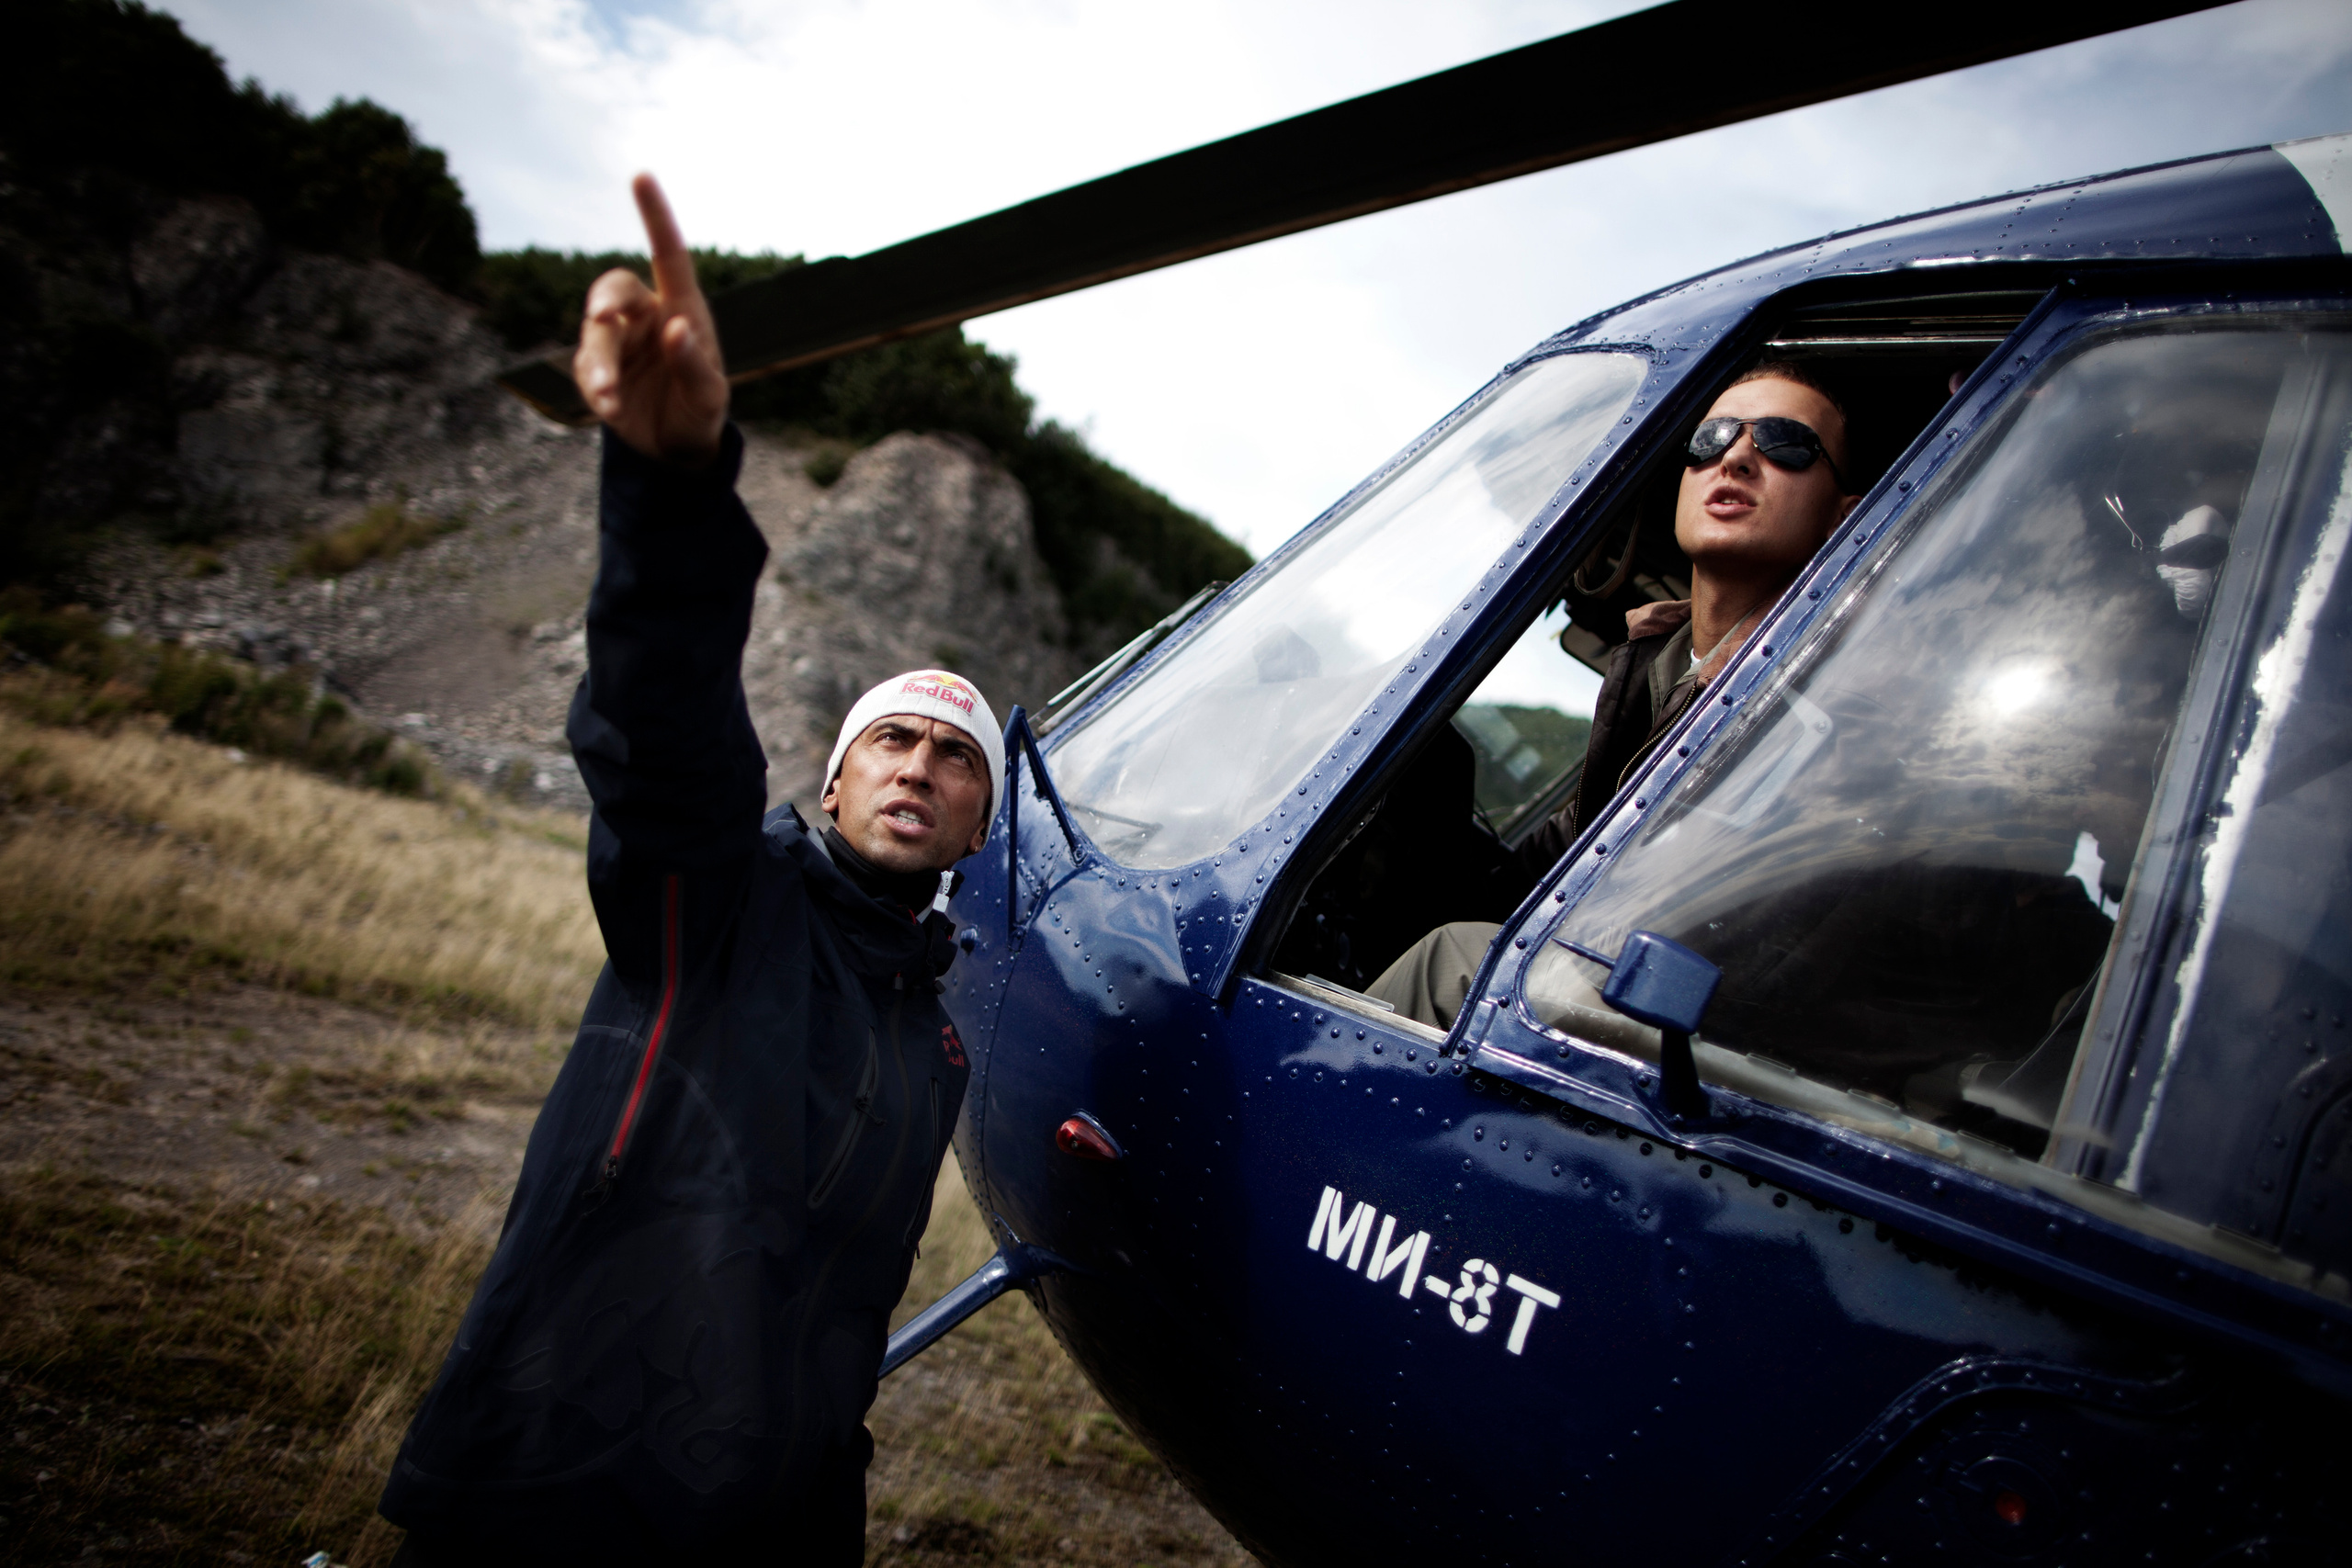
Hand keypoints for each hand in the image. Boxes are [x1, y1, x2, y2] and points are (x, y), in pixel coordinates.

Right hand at [574, 174, 727, 464]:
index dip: (655, 216)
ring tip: (611, 397)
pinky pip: (585, 369)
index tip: (641, 176)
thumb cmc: (700, 411)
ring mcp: (617, 341)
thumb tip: (674, 328)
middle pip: (615, 289)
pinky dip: (597, 389)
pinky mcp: (594, 369)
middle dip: (604, 299)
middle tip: (600, 318)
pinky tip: (613, 410)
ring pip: (596, 334)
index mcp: (682, 310)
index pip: (669, 256)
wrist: (675, 449)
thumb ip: (694, 364)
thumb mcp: (708, 396)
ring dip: (600, 363)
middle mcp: (646, 317)